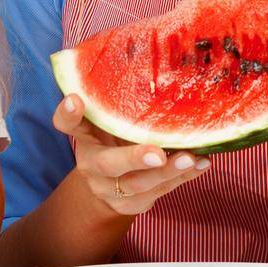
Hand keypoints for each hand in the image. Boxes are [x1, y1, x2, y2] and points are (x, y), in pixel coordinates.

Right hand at [55, 95, 209, 215]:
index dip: (67, 114)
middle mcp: (91, 164)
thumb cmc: (116, 138)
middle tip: (158, 154)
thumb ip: (120, 103)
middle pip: (107, 164)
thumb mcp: (111, 120)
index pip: (66, 124)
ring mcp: (110, 188)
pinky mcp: (130, 204)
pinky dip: (183, 178)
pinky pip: (158, 193)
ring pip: (138, 184)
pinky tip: (201, 164)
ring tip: (190, 158)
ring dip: (167, 172)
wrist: (109, 185)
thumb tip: (161, 63)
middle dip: (133, 159)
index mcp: (84, 136)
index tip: (75, 99)